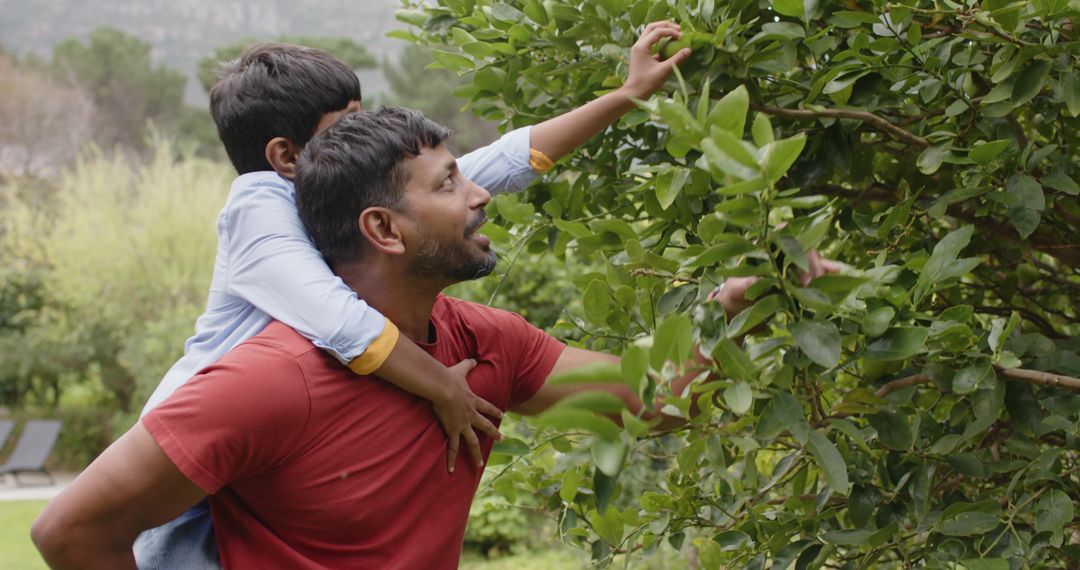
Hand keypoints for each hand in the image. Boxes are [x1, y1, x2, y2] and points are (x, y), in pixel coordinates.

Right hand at [432, 358, 503, 472]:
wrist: (443, 388)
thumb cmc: (450, 378)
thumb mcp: (461, 369)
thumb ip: (468, 364)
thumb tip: (474, 358)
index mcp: (473, 401)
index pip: (487, 407)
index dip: (495, 411)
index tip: (502, 415)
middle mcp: (471, 415)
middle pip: (485, 426)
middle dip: (494, 433)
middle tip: (502, 439)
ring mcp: (463, 425)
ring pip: (472, 442)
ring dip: (476, 454)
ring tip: (479, 464)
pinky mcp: (453, 431)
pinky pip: (453, 448)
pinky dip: (452, 460)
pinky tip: (451, 470)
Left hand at [620, 21, 691, 99]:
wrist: (633, 93)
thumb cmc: (646, 83)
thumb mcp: (664, 71)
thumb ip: (676, 59)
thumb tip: (689, 50)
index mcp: (642, 46)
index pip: (658, 31)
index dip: (671, 32)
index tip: (681, 37)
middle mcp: (638, 44)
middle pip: (652, 27)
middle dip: (666, 25)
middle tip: (679, 28)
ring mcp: (638, 48)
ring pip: (650, 32)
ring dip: (662, 30)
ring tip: (675, 32)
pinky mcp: (640, 53)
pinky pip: (650, 40)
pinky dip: (659, 38)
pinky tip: (668, 43)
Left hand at [709, 251, 842, 317]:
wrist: (735, 312)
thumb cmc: (732, 296)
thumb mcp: (736, 290)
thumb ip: (747, 283)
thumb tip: (758, 279)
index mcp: (764, 247)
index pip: (785, 233)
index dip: (797, 247)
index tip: (800, 274)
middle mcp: (780, 251)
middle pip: (804, 246)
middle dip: (812, 264)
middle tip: (809, 285)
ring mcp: (790, 264)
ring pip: (812, 259)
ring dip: (821, 269)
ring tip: (826, 285)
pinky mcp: (797, 278)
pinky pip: (816, 271)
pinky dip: (828, 271)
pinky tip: (840, 271)